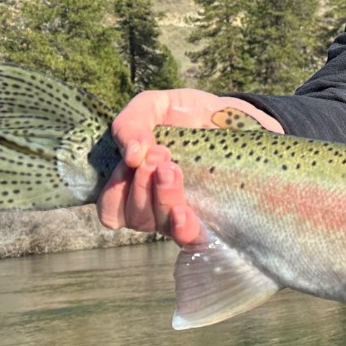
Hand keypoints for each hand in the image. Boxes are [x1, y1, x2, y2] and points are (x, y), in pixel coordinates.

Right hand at [95, 88, 282, 244]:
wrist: (233, 115)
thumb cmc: (187, 114)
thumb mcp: (154, 106)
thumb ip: (132, 123)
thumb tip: (132, 155)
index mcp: (136, 186)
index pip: (112, 209)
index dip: (116, 189)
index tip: (134, 158)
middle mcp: (157, 207)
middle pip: (136, 218)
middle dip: (143, 184)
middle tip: (161, 153)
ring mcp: (185, 214)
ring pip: (160, 225)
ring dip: (161, 197)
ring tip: (173, 168)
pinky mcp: (214, 218)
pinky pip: (192, 238)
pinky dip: (182, 228)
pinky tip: (184, 213)